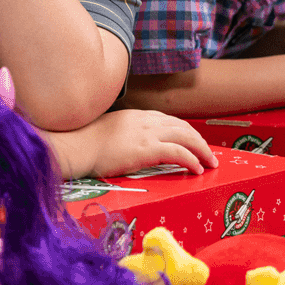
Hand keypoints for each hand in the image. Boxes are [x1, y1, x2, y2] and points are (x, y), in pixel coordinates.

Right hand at [85, 108, 217, 177]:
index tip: (192, 143)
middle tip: (208, 154)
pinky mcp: (146, 149)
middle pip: (182, 126)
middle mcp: (144, 120)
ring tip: (210, 163)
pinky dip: (192, 160)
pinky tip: (196, 169)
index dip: (184, 132)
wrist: (74, 146)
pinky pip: (178, 153)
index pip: (168, 120)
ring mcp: (146, 133)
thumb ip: (121, 133)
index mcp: (134, 115)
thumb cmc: (82, 143)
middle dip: (199, 141)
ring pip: (186, 137)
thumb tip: (125, 144)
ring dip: (202, 151)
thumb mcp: (106, 131)